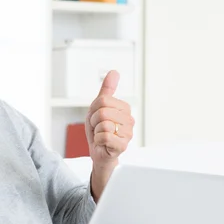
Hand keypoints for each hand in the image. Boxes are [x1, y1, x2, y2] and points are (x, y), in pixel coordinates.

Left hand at [85, 71, 134, 196]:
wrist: (98, 151)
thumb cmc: (99, 129)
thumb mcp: (98, 107)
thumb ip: (106, 90)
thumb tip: (114, 72)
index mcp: (124, 108)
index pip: (103, 100)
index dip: (94, 109)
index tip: (96, 118)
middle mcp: (129, 120)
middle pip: (103, 111)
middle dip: (94, 121)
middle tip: (98, 128)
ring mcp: (128, 133)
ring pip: (103, 123)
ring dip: (96, 131)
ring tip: (101, 135)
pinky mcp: (123, 145)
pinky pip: (104, 136)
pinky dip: (98, 140)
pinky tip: (103, 143)